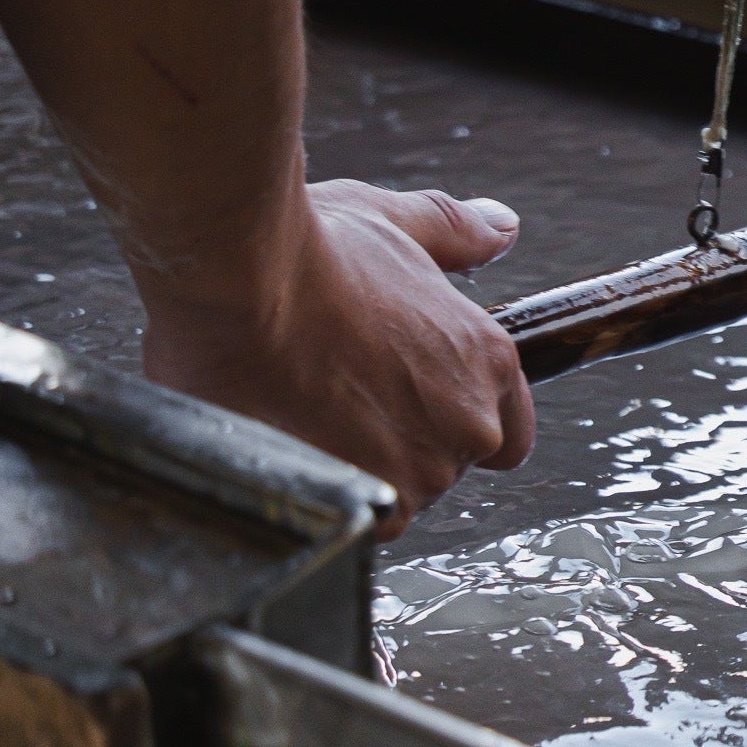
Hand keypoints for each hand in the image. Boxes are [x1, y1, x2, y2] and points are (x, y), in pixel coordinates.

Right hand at [141, 178, 535, 538]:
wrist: (239, 286)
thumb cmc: (310, 253)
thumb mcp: (396, 224)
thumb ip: (456, 234)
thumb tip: (500, 227)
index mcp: (490, 362)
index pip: (507, 432)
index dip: (454, 423)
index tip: (406, 405)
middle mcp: (472, 424)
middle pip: (444, 465)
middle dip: (396, 441)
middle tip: (337, 394)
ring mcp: (424, 471)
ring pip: (399, 495)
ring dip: (359, 469)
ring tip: (306, 415)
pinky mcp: (373, 506)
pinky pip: (360, 522)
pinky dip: (329, 495)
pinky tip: (294, 447)